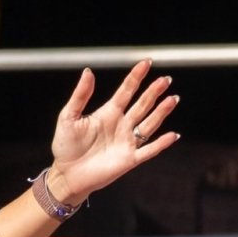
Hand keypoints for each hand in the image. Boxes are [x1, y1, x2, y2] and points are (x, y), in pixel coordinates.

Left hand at [50, 60, 179, 200]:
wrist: (66, 174)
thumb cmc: (65, 146)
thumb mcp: (68, 117)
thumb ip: (80, 96)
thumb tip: (88, 72)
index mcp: (108, 113)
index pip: (126, 91)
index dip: (136, 77)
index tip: (146, 62)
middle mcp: (121, 125)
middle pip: (142, 105)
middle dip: (153, 92)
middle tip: (165, 79)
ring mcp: (127, 142)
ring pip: (149, 124)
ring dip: (161, 112)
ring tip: (172, 99)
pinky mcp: (129, 159)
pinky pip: (148, 151)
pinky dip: (161, 144)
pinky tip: (172, 135)